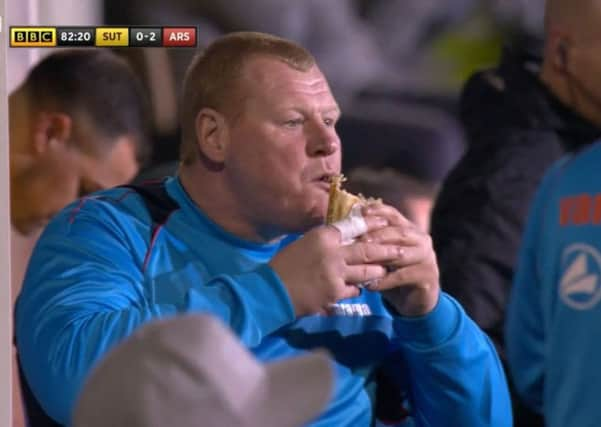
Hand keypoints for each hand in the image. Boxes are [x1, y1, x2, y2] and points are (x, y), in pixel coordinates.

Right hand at [270, 216, 401, 316]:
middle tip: (401, 249)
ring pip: (366, 272)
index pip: (353, 226)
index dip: (371, 224)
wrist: (271, 291)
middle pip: (367, 249)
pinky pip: (355, 290)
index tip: (385, 221)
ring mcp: (335, 273)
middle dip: (387, 249)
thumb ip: (324, 241)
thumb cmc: (284, 265)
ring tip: (385, 269)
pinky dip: (359, 288)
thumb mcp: (303, 244)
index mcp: (323, 236)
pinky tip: (361, 288)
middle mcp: (332, 252)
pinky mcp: (335, 293)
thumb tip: (344, 238)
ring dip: (377, 271)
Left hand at [360, 204, 439, 316]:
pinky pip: (403, 276)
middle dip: (377, 236)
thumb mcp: (381, 254)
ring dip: (380, 258)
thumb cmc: (393, 272)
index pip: (393, 215)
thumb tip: (344, 231)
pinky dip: (385, 280)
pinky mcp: (427, 276)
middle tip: (359, 241)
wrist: (415, 299)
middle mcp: (421, 239)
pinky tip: (370, 285)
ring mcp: (427, 257)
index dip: (378, 211)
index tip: (360, 212)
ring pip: (401, 254)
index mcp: (409, 229)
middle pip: (398, 232)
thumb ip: (370, 242)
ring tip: (362, 263)